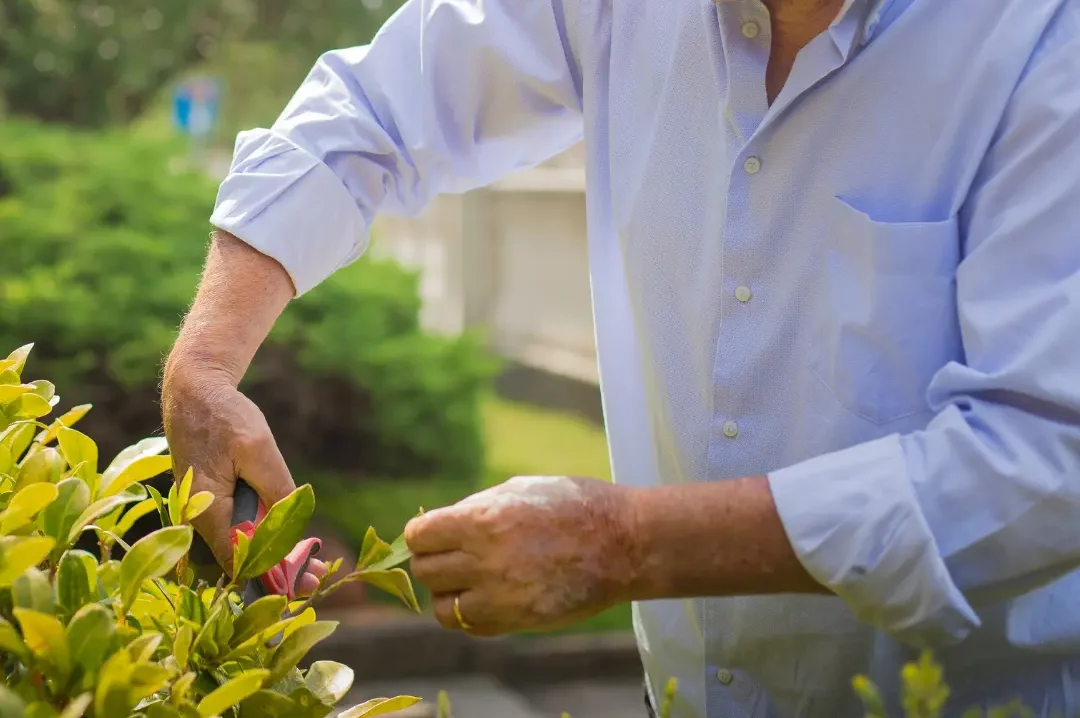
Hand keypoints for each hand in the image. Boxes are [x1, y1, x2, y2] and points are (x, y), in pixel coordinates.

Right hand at [161, 367, 325, 590]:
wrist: (195, 391)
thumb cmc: (225, 418)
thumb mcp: (258, 451)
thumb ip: (275, 490)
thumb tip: (291, 529)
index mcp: (207, 512)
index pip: (240, 561)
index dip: (273, 577)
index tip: (304, 585)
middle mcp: (201, 518)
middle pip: (240, 558)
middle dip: (278, 572)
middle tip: (316, 579)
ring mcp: (205, 510)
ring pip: (240, 544)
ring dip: (273, 556)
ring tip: (309, 565)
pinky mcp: (213, 500)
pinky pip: (237, 527)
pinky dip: (262, 537)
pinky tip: (287, 541)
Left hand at [405, 476, 638, 635]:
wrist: (623, 543)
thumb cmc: (574, 505)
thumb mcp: (520, 489)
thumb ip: (475, 508)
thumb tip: (438, 524)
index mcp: (484, 520)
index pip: (420, 536)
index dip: (423, 534)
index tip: (434, 534)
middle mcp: (486, 560)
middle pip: (426, 571)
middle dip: (434, 561)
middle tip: (454, 555)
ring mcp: (501, 597)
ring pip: (442, 607)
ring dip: (449, 593)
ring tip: (469, 580)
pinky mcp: (517, 621)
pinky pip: (470, 627)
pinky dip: (471, 615)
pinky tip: (488, 597)